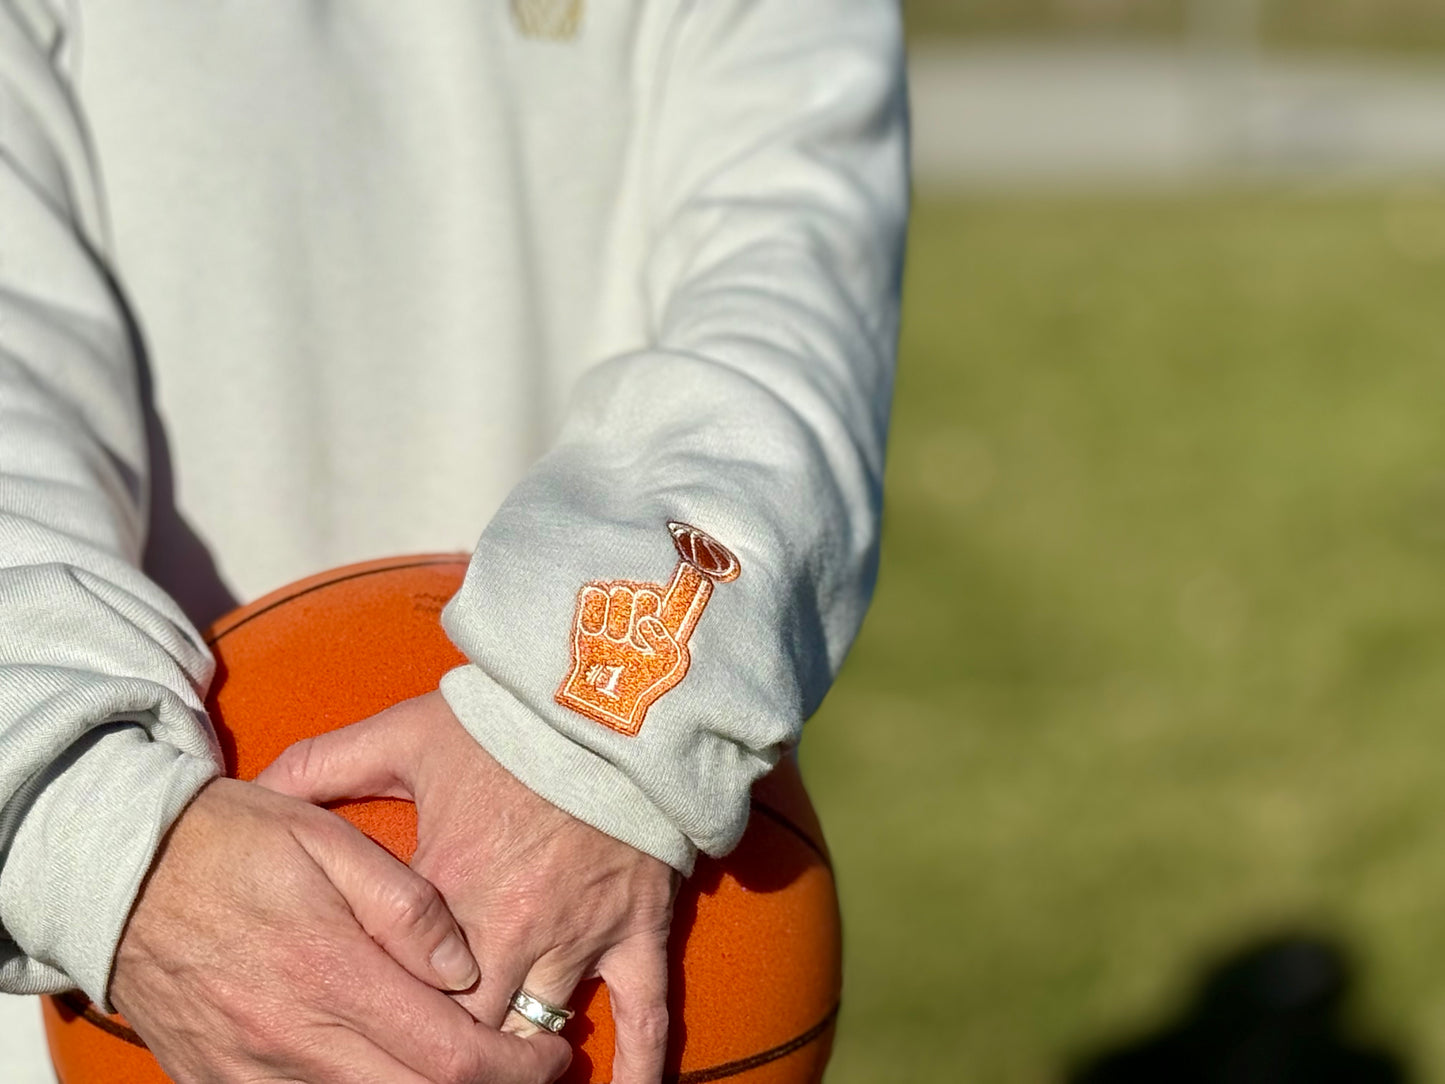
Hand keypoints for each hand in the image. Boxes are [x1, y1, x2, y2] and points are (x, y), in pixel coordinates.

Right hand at [111, 777, 570, 1083]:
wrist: (117, 871)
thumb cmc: (233, 843)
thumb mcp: (326, 840)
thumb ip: (403, 904)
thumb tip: (463, 965)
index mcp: (331, 974)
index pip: (451, 1058)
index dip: (517, 1067)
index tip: (551, 1052)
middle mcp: (292, 1039)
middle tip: (524, 1066)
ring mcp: (251, 1072)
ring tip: (461, 1064)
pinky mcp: (218, 1082)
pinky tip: (386, 1066)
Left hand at [256, 692, 678, 1083]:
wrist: (606, 701)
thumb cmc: (506, 721)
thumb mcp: (405, 733)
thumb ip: (325, 764)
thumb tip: (254, 789)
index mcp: (445, 892)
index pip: (399, 992)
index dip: (382, 1024)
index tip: (365, 1034)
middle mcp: (508, 931)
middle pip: (466, 1033)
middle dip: (447, 1058)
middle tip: (434, 1065)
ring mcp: (577, 937)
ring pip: (539, 1034)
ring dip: (521, 1065)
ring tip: (504, 1079)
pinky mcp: (636, 928)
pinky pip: (645, 1014)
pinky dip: (638, 1063)